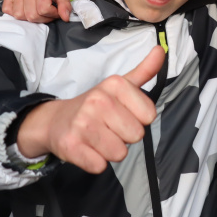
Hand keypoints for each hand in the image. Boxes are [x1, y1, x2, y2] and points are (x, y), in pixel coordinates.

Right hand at [3, 0, 71, 22]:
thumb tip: (65, 17)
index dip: (52, 14)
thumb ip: (65, 5)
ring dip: (30, 17)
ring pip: (20, 15)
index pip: (44, 9)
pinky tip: (26, 8)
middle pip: (31, 15)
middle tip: (48, 12)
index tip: (56, 11)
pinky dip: (17, 13)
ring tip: (37, 10)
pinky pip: (8, 10)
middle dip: (43, 18)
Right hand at [16, 46, 164, 173]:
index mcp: (114, 84)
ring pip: (120, 153)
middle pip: (136, 136)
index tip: (122, 114)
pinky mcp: (71, 146)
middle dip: (124, 137)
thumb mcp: (119, 86)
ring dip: (110, 151)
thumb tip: (162, 50)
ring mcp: (83, 123)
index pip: (149, 115)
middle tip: (108, 128)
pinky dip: (95, 162)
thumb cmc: (94, 106)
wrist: (55, 121)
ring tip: (97, 139)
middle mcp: (98, 100)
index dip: (138, 119)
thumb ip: (144, 71)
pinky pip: (100, 166)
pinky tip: (87, 149)